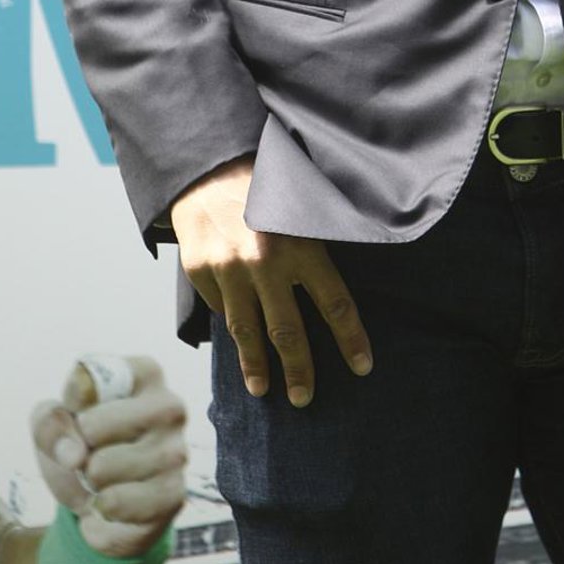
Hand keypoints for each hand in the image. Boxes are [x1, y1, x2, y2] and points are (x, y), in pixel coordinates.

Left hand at [31, 357, 186, 559]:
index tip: (79, 411)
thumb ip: (50, 423)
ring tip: (103, 480)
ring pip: (101, 471)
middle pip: (92, 429)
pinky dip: (99, 515)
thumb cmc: (82, 444)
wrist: (100, 498)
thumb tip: (75, 457)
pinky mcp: (174, 495)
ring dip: (89, 485)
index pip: (89, 382)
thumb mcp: (52, 423)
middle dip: (79, 449)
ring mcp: (176, 452)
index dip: (70, 405)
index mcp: (145, 375)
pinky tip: (111, 506)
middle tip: (92, 453)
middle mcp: (170, 407)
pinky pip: (113, 507)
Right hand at [171, 156, 372, 407]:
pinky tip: (239, 343)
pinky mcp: (200, 270)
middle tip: (305, 398)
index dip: (351, 339)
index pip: (335, 302)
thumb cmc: (265, 184)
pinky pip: (220, 309)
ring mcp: (228, 268)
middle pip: (288, 330)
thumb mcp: (302, 205)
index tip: (363, 367)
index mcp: (300, 243)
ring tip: (265, 389)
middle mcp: (264, 260)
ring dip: (257, 366)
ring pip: (247, 331)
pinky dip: (231, 326)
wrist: (208, 165)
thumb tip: (341, 284)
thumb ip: (318, 243)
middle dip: (301, 369)